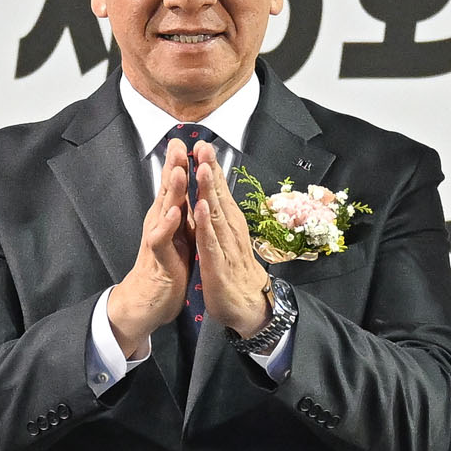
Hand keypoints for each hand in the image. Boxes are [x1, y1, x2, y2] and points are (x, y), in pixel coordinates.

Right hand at [107, 140, 192, 355]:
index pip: (175, 186)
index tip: (187, 139)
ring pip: (163, 209)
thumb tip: (193, 193)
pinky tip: (174, 213)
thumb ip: (184, 212)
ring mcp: (157, 238)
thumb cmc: (166, 266)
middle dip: (173, 166)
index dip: (180, 163)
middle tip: (178, 143)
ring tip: (177, 170)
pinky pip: (161, 238)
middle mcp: (160, 222)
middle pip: (166, 190)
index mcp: (169, 216)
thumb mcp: (179, 234)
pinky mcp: (158, 257)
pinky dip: (167, 225)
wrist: (149, 300)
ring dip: (170, 190)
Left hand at [189, 143, 273, 337]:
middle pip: (218, 195)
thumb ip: (221, 216)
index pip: (219, 191)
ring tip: (202, 168)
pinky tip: (200, 209)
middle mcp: (230, 230)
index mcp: (229, 223)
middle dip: (210, 170)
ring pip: (215, 214)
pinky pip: (211, 242)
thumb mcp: (227, 239)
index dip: (211, 168)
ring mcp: (225, 246)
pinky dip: (205, 225)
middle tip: (203, 145)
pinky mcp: (218, 265)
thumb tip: (215, 193)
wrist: (250, 305)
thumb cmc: (236, 270)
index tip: (202, 144)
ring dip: (208, 190)